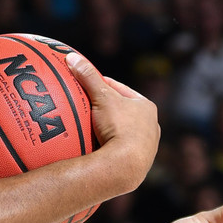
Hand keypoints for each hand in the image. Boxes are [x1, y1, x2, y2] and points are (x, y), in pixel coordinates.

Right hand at [66, 52, 158, 192]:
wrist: (126, 166)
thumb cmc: (118, 127)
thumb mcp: (102, 97)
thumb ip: (88, 76)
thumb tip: (71, 56)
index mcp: (147, 107)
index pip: (120, 90)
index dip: (102, 85)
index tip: (85, 84)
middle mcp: (151, 127)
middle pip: (122, 112)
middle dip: (105, 109)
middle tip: (85, 106)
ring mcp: (147, 147)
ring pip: (123, 132)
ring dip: (107, 130)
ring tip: (88, 129)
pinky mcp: (139, 164)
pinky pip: (120, 151)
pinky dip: (109, 147)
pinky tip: (95, 148)